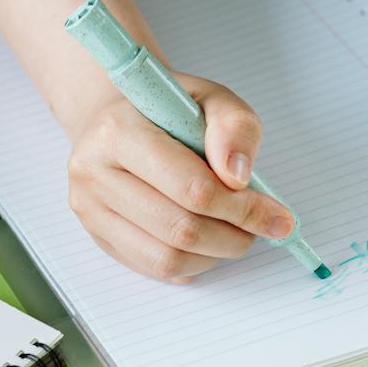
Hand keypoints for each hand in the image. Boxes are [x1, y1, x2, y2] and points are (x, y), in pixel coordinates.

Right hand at [66, 75, 294, 281]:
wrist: (117, 121)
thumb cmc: (166, 111)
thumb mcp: (210, 98)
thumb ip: (234, 126)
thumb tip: (238, 177)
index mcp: (117, 132)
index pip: (191, 188)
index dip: (243, 209)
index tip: (278, 216)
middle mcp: (93, 174)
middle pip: (180, 229)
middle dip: (234, 235)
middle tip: (262, 229)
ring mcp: (89, 210)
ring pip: (167, 258)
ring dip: (215, 254)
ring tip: (236, 234)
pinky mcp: (96, 236)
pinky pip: (153, 268)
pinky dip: (193, 263)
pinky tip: (208, 242)